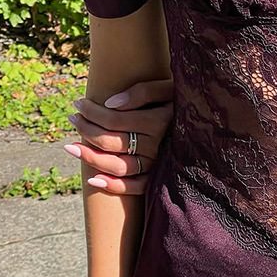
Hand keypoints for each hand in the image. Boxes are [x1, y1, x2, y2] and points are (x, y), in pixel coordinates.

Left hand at [64, 79, 172, 193]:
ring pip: (117, 166)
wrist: (206, 123)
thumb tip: (110, 104)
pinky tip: (92, 180)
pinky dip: (113, 187)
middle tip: (73, 118)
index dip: (91, 111)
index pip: (113, 119)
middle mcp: (157, 146)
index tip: (78, 102)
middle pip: (110, 142)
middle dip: (85, 130)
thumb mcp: (167, 88)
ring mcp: (157, 165)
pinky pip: (135, 187)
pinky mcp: (158, 178)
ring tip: (71, 147)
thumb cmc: (183, 101)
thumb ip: (142, 92)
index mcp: (158, 122)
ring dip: (90, 158)